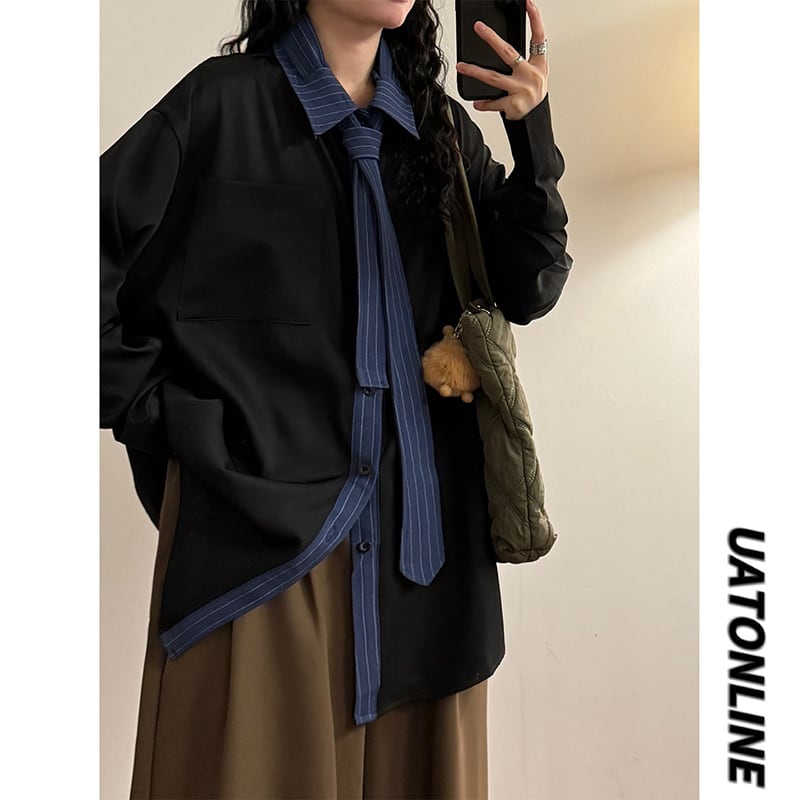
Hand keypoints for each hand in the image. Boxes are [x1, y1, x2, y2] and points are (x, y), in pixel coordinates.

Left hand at [455, 0, 547, 120]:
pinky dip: (484, 103)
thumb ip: (524, 58)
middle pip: (508, 53)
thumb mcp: (536, 72)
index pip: (538, 37)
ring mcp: (522, 91)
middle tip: (479, 27)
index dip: (535, 19)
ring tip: (461, 66)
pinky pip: (494, 102)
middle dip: (492, 39)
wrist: (536, 118)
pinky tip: (476, 103)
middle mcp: (530, 76)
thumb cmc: (533, 92)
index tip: (528, 3)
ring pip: (494, 78)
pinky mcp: (514, 105)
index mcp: (538, 64)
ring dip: (475, 71)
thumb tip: (499, 45)